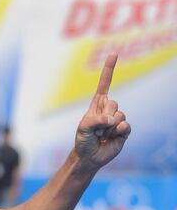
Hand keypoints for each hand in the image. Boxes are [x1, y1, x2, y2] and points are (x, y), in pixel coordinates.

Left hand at [74, 53, 130, 167]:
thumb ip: (95, 120)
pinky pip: (126, 126)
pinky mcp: (124, 130)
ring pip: (120, 116)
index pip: (104, 84)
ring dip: (108, 128)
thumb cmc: (83, 140)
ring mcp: (117, 119)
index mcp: (97, 105)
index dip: (109, 69)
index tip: (113, 53)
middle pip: (113, 104)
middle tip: (96, 129)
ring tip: (102, 135)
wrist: (89, 156)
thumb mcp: (83, 128)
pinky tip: (111, 138)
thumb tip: (111, 119)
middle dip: (103, 118)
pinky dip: (117, 132)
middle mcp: (108, 109)